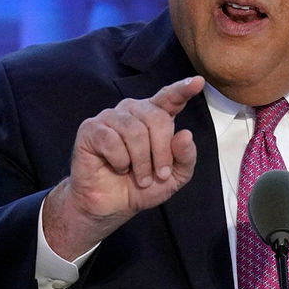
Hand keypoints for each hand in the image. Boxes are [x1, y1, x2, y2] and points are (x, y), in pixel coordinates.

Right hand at [43, 75, 204, 259]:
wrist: (111, 206)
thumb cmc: (143, 186)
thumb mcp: (174, 177)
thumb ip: (185, 157)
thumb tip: (185, 135)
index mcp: (155, 116)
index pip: (170, 97)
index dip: (183, 89)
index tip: (198, 82)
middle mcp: (133, 111)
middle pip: (157, 118)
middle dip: (162, 152)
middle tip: (159, 175)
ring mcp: (110, 117)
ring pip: (135, 131)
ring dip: (141, 162)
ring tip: (141, 178)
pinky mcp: (90, 128)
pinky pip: (111, 140)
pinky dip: (119, 161)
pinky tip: (118, 168)